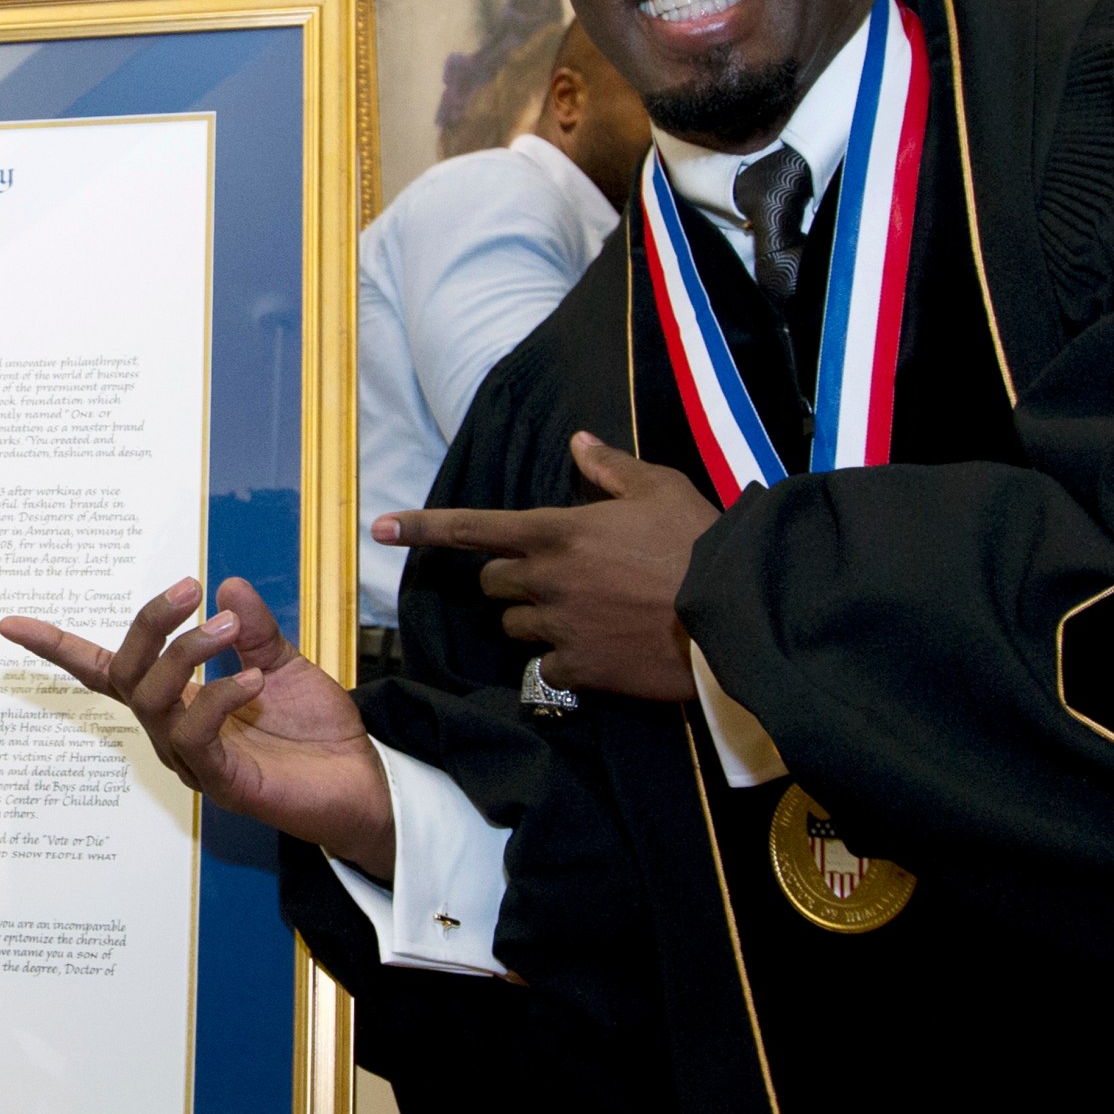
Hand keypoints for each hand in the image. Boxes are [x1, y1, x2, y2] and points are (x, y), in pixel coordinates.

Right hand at [0, 576, 396, 877]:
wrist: (361, 783)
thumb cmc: (315, 730)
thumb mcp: (283, 664)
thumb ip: (251, 630)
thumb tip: (225, 584)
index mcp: (178, 701)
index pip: (108, 671)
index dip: (58, 648)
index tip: (8, 624)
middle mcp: (173, 731)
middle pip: (127, 674)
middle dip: (149, 625)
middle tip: (188, 587)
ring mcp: (194, 760)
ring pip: (156, 701)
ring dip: (187, 655)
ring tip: (228, 629)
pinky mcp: (222, 783)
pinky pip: (197, 735)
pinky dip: (218, 697)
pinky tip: (252, 679)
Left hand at [375, 432, 718, 702]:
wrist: (733, 612)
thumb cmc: (699, 542)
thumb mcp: (659, 488)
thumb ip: (610, 468)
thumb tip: (578, 443)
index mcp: (557, 530)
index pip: (472, 527)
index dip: (422, 527)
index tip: (380, 527)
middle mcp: (546, 579)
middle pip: (492, 582)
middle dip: (511, 580)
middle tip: (556, 577)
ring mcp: (559, 628)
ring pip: (515, 627)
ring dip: (535, 620)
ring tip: (585, 613)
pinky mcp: (579, 670)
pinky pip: (548, 668)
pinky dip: (565, 662)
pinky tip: (601, 650)